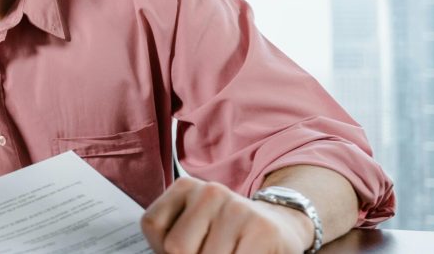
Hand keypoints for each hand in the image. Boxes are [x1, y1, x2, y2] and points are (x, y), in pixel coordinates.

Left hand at [140, 176, 313, 253]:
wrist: (279, 226)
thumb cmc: (227, 234)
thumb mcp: (192, 228)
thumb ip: (170, 240)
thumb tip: (170, 252)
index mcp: (185, 187)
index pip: (153, 225)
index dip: (163, 247)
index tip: (186, 245)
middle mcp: (210, 191)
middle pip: (176, 246)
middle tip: (208, 252)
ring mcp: (237, 208)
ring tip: (230, 252)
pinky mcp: (261, 229)